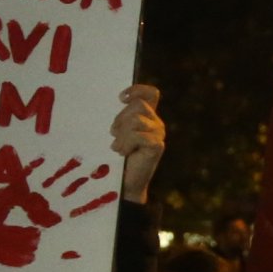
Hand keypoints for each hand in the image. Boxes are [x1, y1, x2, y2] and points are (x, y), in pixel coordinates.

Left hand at [113, 84, 164, 203]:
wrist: (125, 181)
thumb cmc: (117, 156)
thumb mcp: (118, 132)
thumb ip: (120, 118)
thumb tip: (114, 104)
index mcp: (147, 117)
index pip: (151, 94)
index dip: (138, 90)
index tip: (121, 98)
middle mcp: (156, 123)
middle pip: (139, 105)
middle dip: (121, 118)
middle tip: (114, 134)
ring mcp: (158, 134)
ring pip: (137, 120)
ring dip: (122, 134)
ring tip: (117, 147)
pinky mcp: (157, 146)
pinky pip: (138, 135)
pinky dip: (126, 143)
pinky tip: (122, 152)